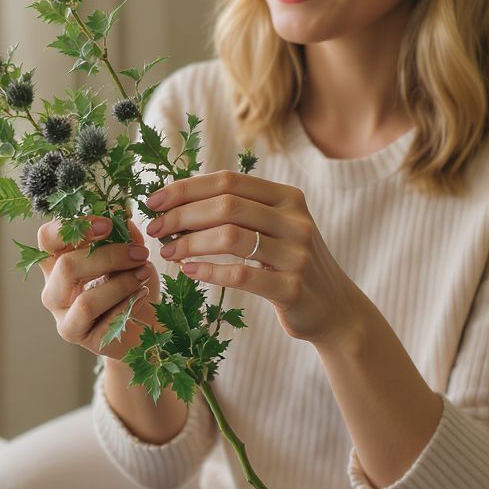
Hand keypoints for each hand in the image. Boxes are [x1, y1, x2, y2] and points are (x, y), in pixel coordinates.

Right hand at [37, 217, 161, 356]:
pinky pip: (105, 322)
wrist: (147, 326)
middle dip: (109, 256)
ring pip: (86, 301)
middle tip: (140, 252)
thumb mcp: (130, 254)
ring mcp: (64, 318)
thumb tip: (120, 210)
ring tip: (144, 274)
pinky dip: (127, 304)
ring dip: (122, 283)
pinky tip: (143, 294)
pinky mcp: (81, 339)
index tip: (108, 224)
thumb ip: (123, 234)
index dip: (75, 227)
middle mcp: (53, 290)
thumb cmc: (133, 285)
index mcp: (57, 262)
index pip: (47, 237)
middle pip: (66, 266)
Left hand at [145, 171, 366, 347]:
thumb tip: (176, 203)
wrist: (334, 308)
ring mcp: (296, 254)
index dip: (186, 188)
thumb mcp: (273, 228)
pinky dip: (207, 271)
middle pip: (226, 205)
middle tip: (155, 230)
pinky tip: (188, 271)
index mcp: (287, 197)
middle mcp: (295, 220)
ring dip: (190, 243)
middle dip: (182, 215)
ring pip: (230, 236)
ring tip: (167, 252)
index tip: (154, 202)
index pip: (228, 180)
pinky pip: (240, 274)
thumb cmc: (289, 263)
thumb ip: (238, 211)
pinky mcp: (292, 288)